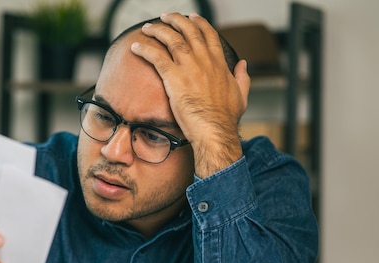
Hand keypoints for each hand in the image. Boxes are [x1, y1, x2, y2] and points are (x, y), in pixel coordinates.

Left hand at [130, 13, 250, 176]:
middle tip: (166, 16)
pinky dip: (145, 49)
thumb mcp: (241, 94)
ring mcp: (188, 67)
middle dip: (176, 20)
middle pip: (189, 31)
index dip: (199, 23)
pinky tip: (135, 47)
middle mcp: (204, 60)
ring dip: (158, 30)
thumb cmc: (226, 118)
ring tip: (148, 27)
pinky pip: (156, 57)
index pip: (209, 35)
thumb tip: (243, 64)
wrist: (214, 129)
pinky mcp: (173, 78)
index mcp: (219, 63)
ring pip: (171, 39)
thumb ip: (242, 77)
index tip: (192, 17)